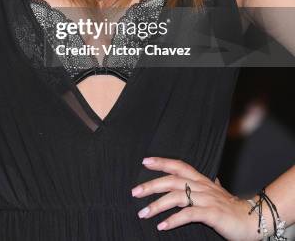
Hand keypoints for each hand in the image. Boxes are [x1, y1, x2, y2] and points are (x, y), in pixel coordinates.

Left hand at [131, 156, 261, 239]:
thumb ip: (212, 186)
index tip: (145, 161)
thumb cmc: (232, 208)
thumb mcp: (219, 193)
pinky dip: (173, 219)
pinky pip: (188, 214)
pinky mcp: (212, 214)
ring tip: (143, 213)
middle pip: (172, 180)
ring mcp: (207, 199)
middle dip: (151, 185)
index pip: (179, 165)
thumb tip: (213, 178)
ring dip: (157, 205)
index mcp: (202, 180)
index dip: (162, 162)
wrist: (253, 220)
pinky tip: (162, 226)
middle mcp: (202, 186)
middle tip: (135, 192)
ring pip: (177, 197)